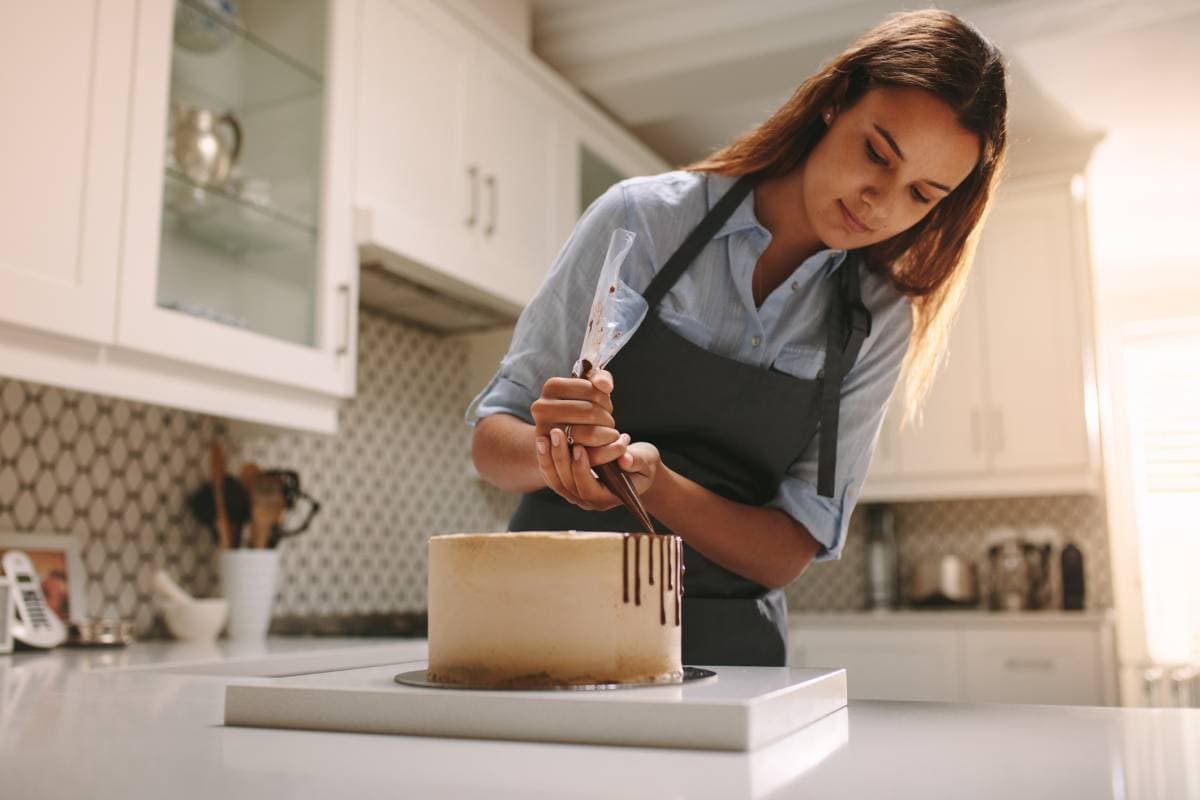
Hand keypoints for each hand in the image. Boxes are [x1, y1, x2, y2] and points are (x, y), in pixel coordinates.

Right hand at [529, 369, 623, 463]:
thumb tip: (606, 386)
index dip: (605, 399)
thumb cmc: (579, 407)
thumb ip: (600, 378)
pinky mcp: (558, 457)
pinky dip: (610, 451)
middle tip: (609, 422)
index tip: (605, 405)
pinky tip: (616, 446)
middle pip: (589, 412)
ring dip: (609, 434)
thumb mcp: (588, 387)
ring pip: (590, 434)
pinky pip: (592, 455)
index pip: (591, 389)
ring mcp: (548, 433)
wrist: (560, 437)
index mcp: (551, 387)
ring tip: (611, 434)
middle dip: (607, 417)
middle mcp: (542, 409)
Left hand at [536, 434, 662, 511]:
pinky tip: (543, 440)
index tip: (579, 446)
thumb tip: (625, 460)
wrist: (637, 469)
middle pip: (568, 485)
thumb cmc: (643, 464)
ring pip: (555, 481)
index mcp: (609, 498)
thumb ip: (637, 460)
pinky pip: (552, 475)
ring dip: (548, 459)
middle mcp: (589, 501)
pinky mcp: (568, 483)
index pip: (589, 490)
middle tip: (558, 433)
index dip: (582, 470)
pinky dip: (546, 459)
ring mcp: (576, 494)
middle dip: (561, 459)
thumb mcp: (646, 460)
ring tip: (545, 436)